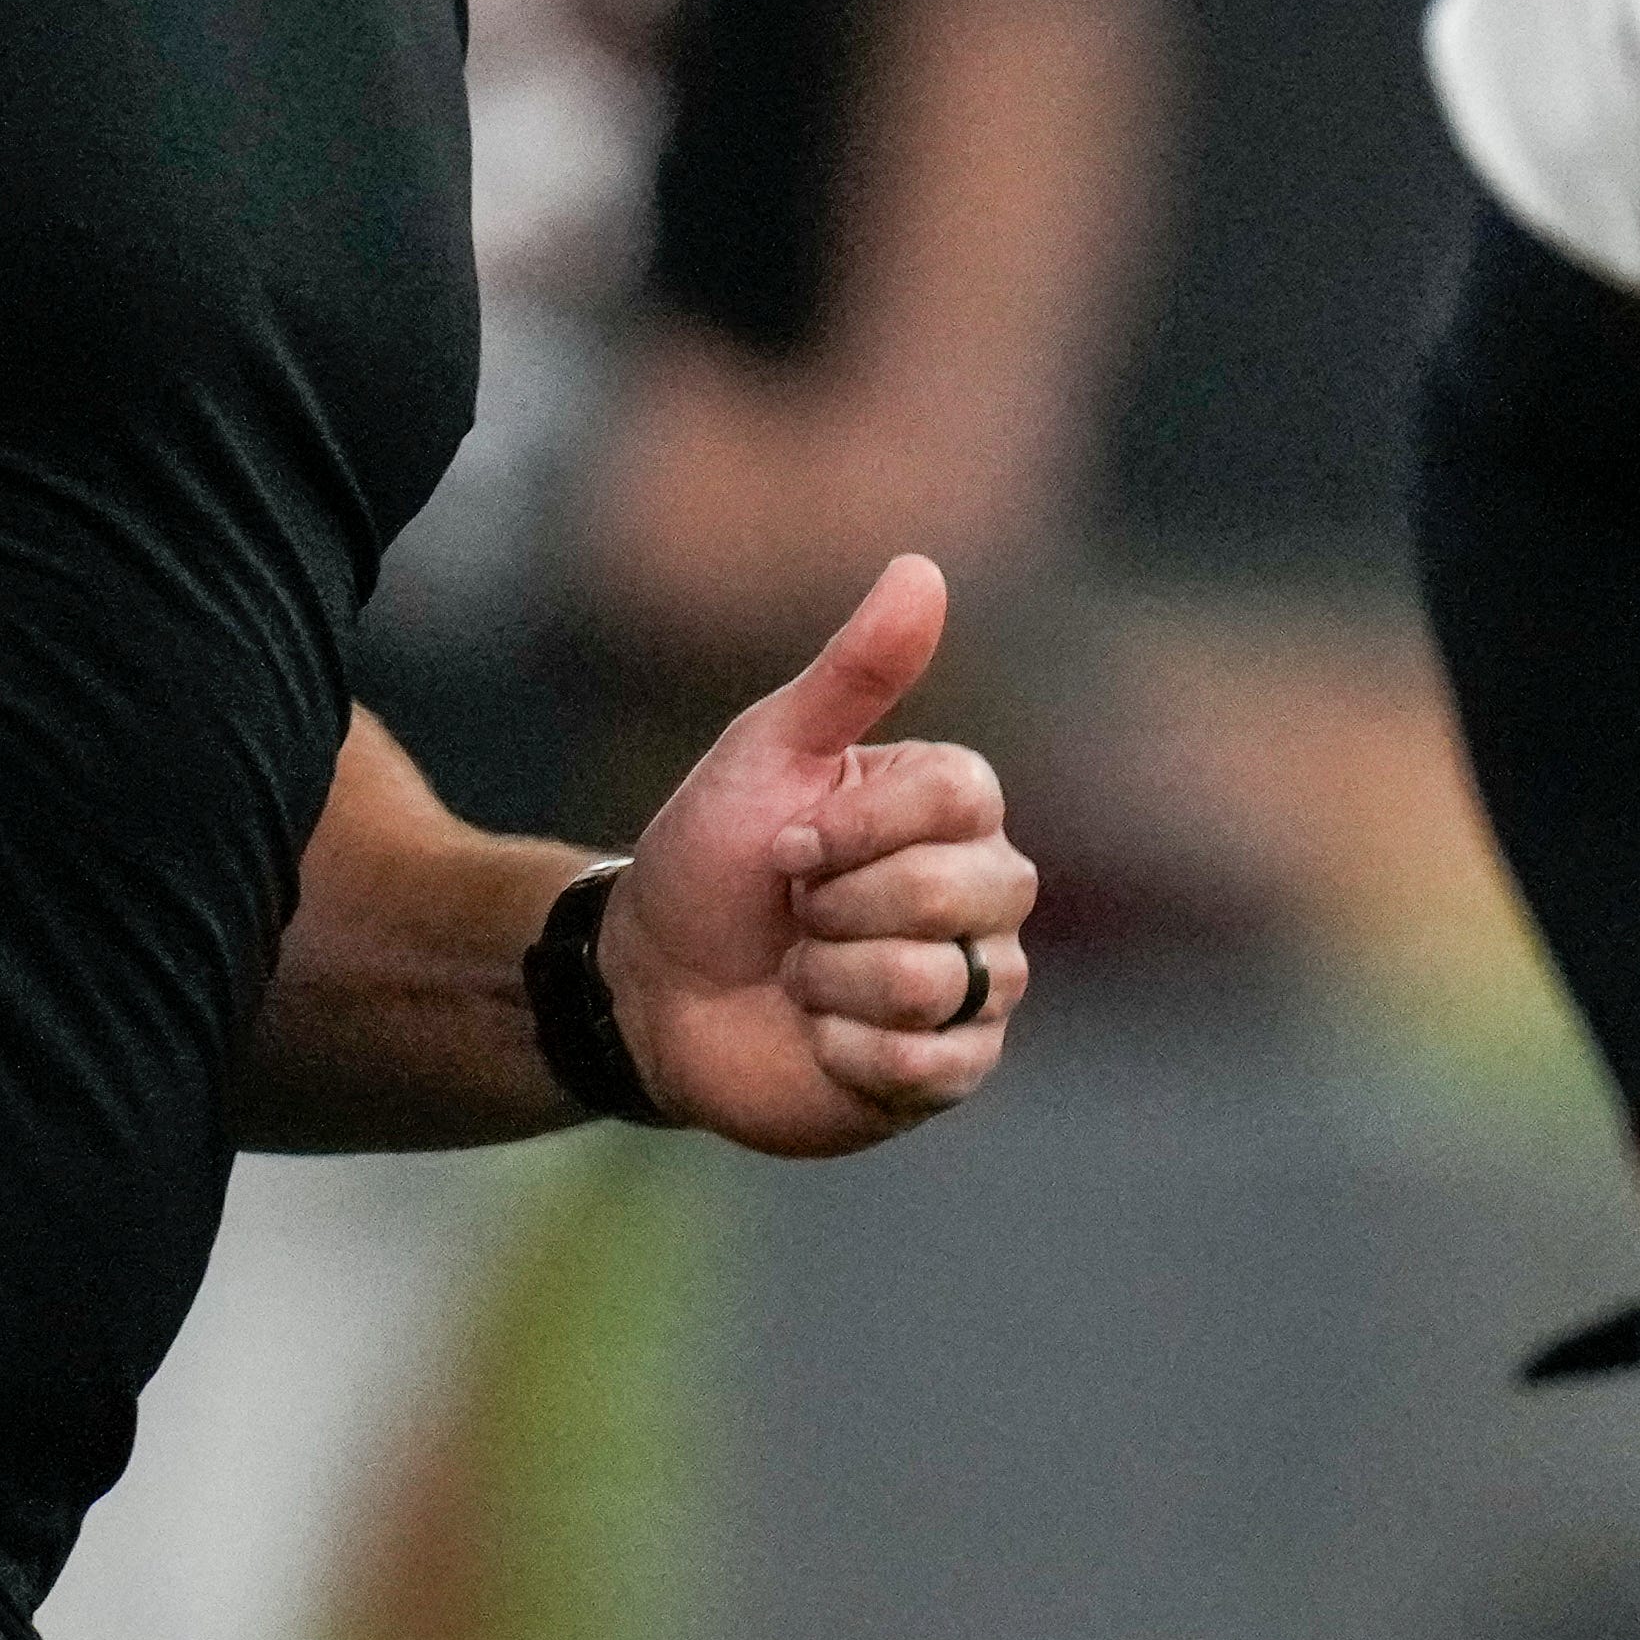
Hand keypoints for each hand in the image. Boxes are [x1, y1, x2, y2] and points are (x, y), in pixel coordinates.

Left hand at [597, 554, 1035, 1156]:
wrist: (654, 986)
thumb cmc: (712, 861)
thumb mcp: (768, 752)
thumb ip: (853, 671)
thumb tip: (922, 568)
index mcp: (955, 810)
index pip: (964, 797)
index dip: (856, 826)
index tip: (785, 841)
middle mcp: (986, 895)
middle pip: (960, 890)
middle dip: (839, 905)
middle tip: (793, 913)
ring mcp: (975, 988)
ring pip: (934, 982)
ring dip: (830, 980)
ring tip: (799, 977)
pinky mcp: (950, 1072)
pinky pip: (929, 1063)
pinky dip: (845, 1049)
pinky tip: (816, 1039)